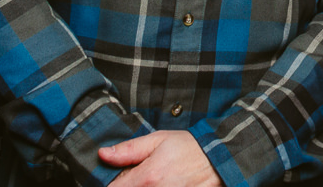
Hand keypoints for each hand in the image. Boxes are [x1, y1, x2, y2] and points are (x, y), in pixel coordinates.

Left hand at [100, 131, 221, 186]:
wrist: (218, 161)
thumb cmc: (189, 148)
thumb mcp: (158, 140)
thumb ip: (129, 150)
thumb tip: (103, 154)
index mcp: (147, 177)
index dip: (111, 184)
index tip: (116, 178)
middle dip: (128, 185)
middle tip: (139, 177)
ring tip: (154, 180)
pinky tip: (161, 184)